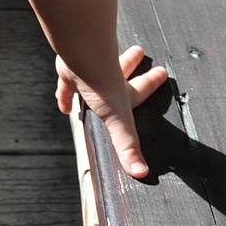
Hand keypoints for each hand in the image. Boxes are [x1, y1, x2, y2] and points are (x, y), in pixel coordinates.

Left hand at [55, 44, 167, 178]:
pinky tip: (63, 108)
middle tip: (139, 52)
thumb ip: (128, 147)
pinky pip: (66, 86)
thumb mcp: (119, 120)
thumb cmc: (103, 86)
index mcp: (123, 93)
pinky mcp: (68, 73)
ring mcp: (88, 74)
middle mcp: (108, 80)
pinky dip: (65, 96)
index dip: (152, 83)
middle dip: (132, 64)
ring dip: (100, 74)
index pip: (142, 90)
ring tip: (99, 79)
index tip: (163, 72)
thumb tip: (142, 172)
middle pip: (123, 71)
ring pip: (96, 74)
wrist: (80, 55)